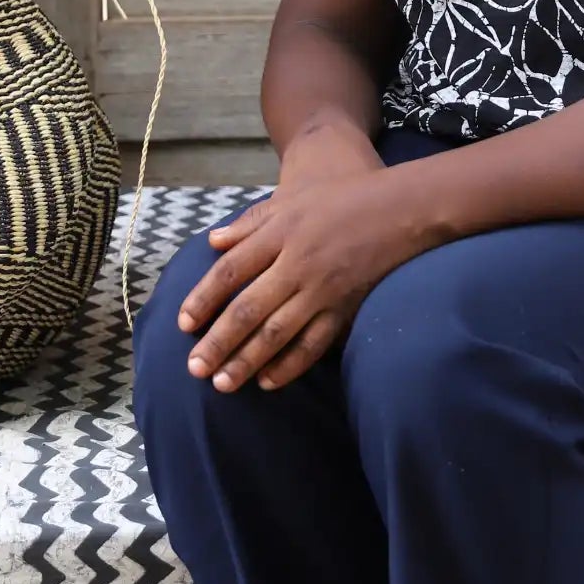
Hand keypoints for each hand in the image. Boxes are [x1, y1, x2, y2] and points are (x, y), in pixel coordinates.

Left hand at [175, 164, 436, 394]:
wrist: (400, 207)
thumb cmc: (342, 199)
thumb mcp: (291, 199)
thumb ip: (250, 223)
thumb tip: (212, 241)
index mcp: (279, 233)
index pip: (230, 271)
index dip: (204, 299)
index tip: (183, 324)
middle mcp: (296, 263)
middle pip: (248, 308)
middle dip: (217, 342)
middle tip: (194, 369)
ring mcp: (322, 288)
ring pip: (276, 332)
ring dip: (246, 361)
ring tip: (222, 384)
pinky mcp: (346, 307)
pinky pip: (314, 343)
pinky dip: (290, 365)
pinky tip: (268, 382)